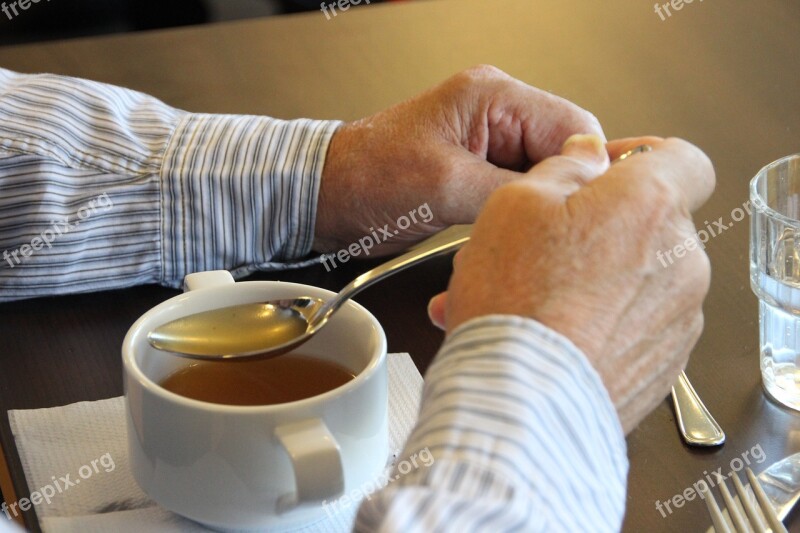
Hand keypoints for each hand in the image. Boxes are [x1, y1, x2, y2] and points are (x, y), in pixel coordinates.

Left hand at [313, 65, 602, 254]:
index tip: (585, 211)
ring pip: (545, 178)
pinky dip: (520, 217)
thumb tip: (566, 202)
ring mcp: (488, 145)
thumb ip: (513, 190)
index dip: (587, 169)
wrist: (326, 197)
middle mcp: (497, 115)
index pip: (575, 126)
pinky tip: (509, 237)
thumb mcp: (445, 186)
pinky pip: (519, 194)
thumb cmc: (367, 177)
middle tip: (555, 232)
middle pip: (564, 152)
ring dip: (540, 210)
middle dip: (562, 193)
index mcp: (493, 97)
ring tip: (527, 238)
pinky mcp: (478, 172)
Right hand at [430, 134, 714, 432]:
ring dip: (591, 280)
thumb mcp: (515, 203)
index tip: (603, 174)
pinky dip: (599, 324)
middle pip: (650, 225)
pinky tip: (548, 333)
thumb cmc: (515, 303)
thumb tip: (588, 156)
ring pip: (636, 280)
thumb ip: (564, 166)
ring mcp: (678, 318)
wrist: (521, 404)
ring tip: (528, 300)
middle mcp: (680, 260)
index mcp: (649, 206)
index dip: (640, 160)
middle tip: (543, 246)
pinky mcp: (666, 365)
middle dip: (601, 229)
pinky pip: (634, 328)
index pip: (682, 160)